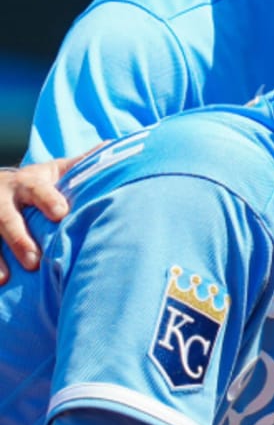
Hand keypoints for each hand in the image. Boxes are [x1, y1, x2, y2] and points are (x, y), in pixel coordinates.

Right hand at [0, 158, 72, 283]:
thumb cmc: (36, 185)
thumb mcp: (55, 172)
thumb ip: (81, 164)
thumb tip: (112, 146)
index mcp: (26, 182)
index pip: (36, 188)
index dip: (47, 198)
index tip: (61, 212)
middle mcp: (1, 197)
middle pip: (5, 217)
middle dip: (18, 238)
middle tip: (34, 261)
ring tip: (5, 278)